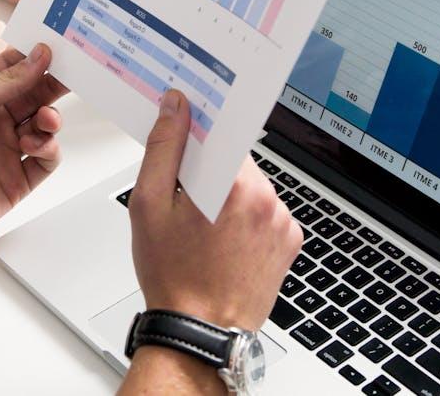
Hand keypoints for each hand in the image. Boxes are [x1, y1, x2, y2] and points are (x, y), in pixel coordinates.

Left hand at [0, 44, 67, 255]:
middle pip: (35, 96)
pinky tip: (36, 147)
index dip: (36, 58)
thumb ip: (6, 80)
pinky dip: (49, 149)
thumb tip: (38, 56)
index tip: (57, 49)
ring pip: (45, 126)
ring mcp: (9, 150)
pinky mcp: (19, 179)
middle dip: (53, 86)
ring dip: (51, 119)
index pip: (15, 69)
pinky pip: (47, 159)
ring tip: (45, 120)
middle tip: (70, 78)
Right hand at [129, 90, 301, 329]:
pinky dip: (248, 219)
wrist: (201, 332)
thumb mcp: (149, 205)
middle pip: (237, 160)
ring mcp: (282, 222)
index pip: (224, 131)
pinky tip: (224, 241)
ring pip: (252, 187)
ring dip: (231, 196)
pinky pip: (267, 213)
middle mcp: (266, 199)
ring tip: (204, 228)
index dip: (202, 132)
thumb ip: (163, 148)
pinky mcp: (289, 241)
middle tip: (186, 199)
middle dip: (212, 171)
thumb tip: (175, 107)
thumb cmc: (173, 276)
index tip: (187, 136)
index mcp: (233, 184)